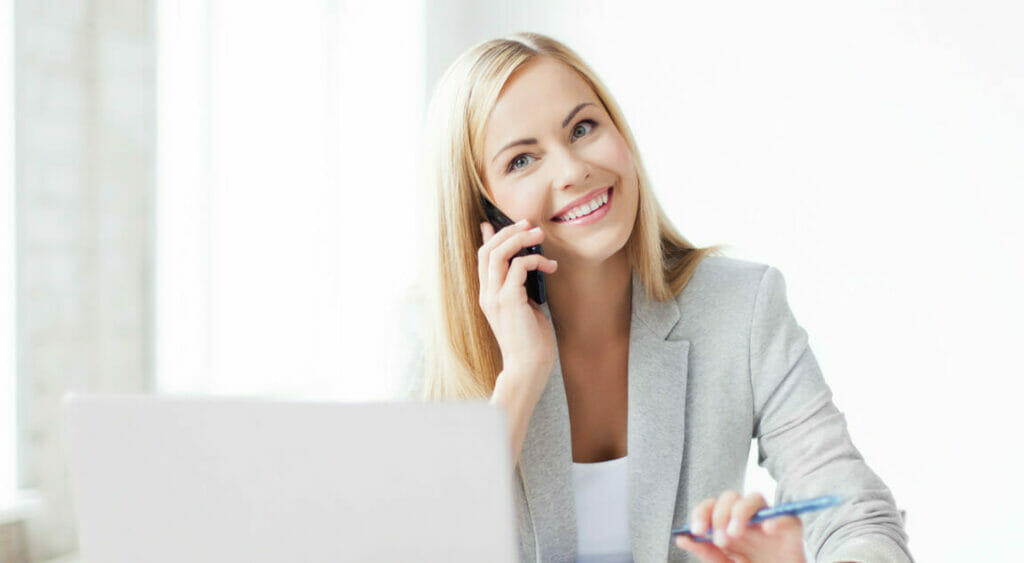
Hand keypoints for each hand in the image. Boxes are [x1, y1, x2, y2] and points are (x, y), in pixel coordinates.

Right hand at [477, 220, 558, 387]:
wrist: (528, 367)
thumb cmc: (531, 340)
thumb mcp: (524, 307)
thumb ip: (520, 287)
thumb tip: (527, 267)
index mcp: (488, 295)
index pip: (482, 258)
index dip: (488, 238)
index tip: (493, 222)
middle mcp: (487, 294)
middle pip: (488, 251)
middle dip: (508, 232)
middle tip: (529, 224)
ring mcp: (495, 297)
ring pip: (498, 254)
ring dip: (520, 239)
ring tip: (539, 234)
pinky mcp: (508, 300)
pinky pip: (518, 267)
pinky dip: (535, 260)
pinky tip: (551, 267)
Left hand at [675, 491, 805, 562]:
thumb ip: (706, 552)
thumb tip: (681, 538)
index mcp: (729, 524)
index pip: (711, 505)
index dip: (701, 513)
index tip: (696, 530)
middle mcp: (748, 519)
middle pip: (731, 497)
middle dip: (720, 513)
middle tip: (720, 538)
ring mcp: (769, 522)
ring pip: (755, 498)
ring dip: (741, 511)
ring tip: (734, 533)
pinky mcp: (791, 531)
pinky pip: (787, 517)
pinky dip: (777, 520)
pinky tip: (768, 529)